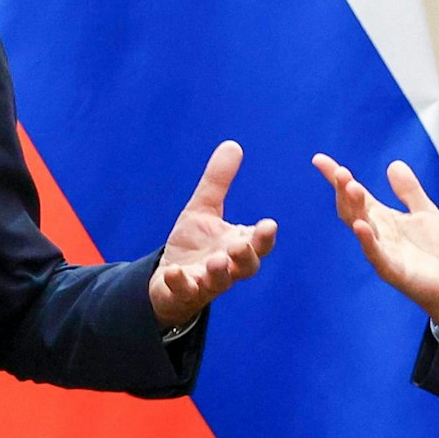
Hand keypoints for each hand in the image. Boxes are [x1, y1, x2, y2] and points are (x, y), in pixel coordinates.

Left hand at [149, 140, 277, 328]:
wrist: (169, 278)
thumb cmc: (195, 244)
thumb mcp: (203, 208)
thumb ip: (218, 181)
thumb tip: (232, 144)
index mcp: (238, 245)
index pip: (259, 244)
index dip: (265, 237)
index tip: (269, 224)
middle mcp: (228, 267)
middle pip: (247, 267)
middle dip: (246, 258)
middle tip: (241, 246)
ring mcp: (207, 282)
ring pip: (219, 282)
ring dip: (219, 272)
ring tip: (216, 261)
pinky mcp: (185, 293)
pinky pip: (185, 291)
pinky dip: (180, 283)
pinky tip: (174, 272)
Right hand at [311, 154, 438, 323]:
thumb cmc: (435, 250)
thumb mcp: (425, 212)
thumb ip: (409, 191)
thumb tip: (393, 164)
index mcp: (381, 217)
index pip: (354, 194)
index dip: (336, 178)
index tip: (319, 160)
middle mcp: (376, 232)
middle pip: (352, 208)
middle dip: (344, 190)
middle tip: (340, 172)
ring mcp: (381, 251)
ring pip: (360, 227)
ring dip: (353, 208)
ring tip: (350, 187)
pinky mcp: (391, 270)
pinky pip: (375, 254)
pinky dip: (366, 240)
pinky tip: (360, 225)